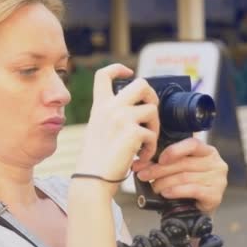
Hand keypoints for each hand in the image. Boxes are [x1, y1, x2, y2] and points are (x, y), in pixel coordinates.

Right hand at [74, 64, 159, 196]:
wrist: (92, 179)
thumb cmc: (95, 160)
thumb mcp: (97, 130)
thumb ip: (111, 116)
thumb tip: (134, 111)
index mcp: (99, 106)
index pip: (104, 74)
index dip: (118, 68)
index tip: (128, 72)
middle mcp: (110, 108)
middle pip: (141, 83)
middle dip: (152, 95)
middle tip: (150, 112)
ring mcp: (122, 118)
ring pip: (152, 109)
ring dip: (154, 127)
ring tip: (146, 143)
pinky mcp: (133, 132)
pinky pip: (153, 134)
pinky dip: (151, 148)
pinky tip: (141, 158)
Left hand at [132, 138, 227, 213]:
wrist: (197, 210)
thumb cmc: (187, 185)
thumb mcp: (178, 169)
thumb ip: (164, 162)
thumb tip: (138, 163)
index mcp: (207, 151)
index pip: (192, 144)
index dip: (174, 150)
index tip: (159, 159)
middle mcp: (216, 163)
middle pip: (183, 163)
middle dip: (159, 169)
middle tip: (143, 174)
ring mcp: (218, 180)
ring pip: (185, 177)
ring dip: (164, 182)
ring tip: (153, 187)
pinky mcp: (215, 195)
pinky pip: (192, 190)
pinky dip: (176, 191)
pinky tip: (166, 193)